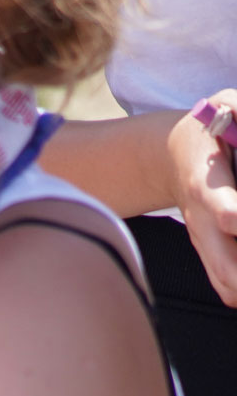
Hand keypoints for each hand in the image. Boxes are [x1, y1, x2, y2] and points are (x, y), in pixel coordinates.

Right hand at [168, 92, 236, 303]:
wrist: (166, 157)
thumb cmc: (206, 131)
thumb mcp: (224, 106)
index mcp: (205, 187)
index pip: (227, 214)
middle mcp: (203, 223)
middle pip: (228, 270)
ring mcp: (206, 243)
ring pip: (228, 287)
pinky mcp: (212, 255)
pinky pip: (228, 288)